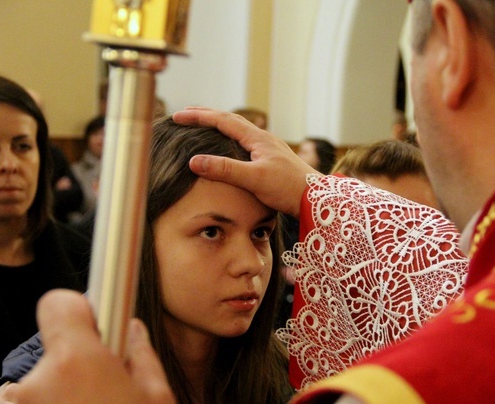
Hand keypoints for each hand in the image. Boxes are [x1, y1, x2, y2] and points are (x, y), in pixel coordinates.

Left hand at [0, 290, 178, 403]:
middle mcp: (38, 383)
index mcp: (79, 361)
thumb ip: (141, 354)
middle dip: (75, 369)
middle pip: (54, 356)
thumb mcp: (159, 399)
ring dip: (54, 403)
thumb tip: (130, 330)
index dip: (76, 310)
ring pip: (37, 391)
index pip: (58, 304)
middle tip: (103, 400)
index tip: (92, 325)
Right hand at [172, 108, 320, 217]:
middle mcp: (263, 139)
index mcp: (257, 138)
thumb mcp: (254, 179)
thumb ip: (225, 169)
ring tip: (204, 126)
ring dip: (219, 126)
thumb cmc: (288, 188)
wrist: (317, 199)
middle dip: (206, 116)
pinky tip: (231, 149)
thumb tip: (194, 161)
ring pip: (239, 131)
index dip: (198, 117)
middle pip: (230, 121)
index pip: (222, 120)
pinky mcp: (273, 161)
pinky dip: (231, 140)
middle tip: (186, 114)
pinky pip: (246, 143)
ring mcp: (269, 149)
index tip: (177, 116)